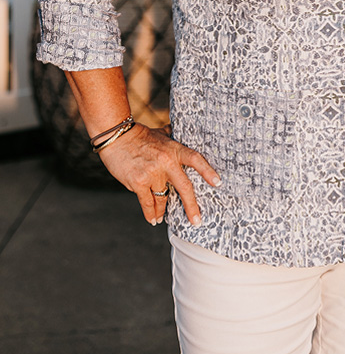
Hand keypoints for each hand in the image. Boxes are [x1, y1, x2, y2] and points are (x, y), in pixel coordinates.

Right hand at [97, 123, 220, 226]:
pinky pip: (147, 202)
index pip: (196, 160)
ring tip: (163, 218)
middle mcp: (166, 162)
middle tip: (197, 220)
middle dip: (191, 206)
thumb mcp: (161, 134)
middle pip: (184, 187)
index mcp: (174, 149)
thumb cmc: (140, 136)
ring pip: (163, 198)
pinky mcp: (138, 182)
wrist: (117, 137)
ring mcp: (152, 173)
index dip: (207, 171)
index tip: (218, 183)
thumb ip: (173, 137)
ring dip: (163, 211)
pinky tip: (154, 219)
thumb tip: (182, 133)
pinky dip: (150, 213)